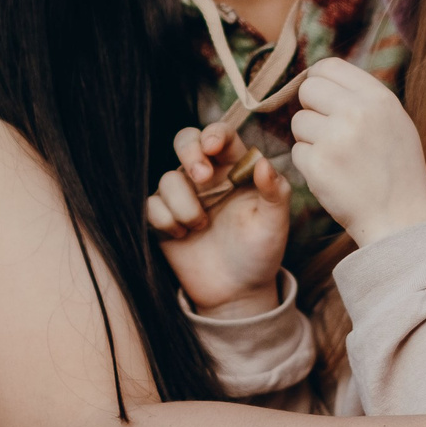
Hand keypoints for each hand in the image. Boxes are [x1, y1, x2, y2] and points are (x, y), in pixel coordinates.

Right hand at [146, 124, 288, 315]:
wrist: (237, 292)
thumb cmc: (260, 253)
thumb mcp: (274, 223)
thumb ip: (274, 192)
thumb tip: (263, 163)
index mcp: (235, 169)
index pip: (221, 136)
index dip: (214, 134)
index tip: (213, 147)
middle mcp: (207, 177)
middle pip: (185, 141)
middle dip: (189, 153)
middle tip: (202, 179)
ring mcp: (183, 196)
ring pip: (167, 178)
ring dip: (183, 203)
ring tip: (200, 227)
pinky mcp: (164, 217)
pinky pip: (151, 204)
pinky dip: (164, 219)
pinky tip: (181, 235)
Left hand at [287, 58, 425, 246]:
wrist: (400, 219)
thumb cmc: (397, 170)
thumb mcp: (395, 121)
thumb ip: (363, 97)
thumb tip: (322, 75)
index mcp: (378, 98)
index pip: (329, 66)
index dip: (319, 81)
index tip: (322, 98)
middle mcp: (357, 112)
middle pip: (307, 89)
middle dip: (311, 108)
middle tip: (327, 130)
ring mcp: (335, 138)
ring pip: (298, 121)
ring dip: (309, 138)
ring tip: (336, 157)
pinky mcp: (317, 165)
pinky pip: (297, 152)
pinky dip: (309, 164)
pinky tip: (332, 176)